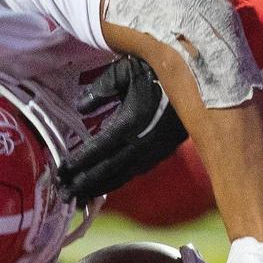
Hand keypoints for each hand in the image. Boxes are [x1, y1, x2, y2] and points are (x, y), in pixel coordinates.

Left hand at [56, 55, 186, 205]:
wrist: (203, 72)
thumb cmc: (160, 64)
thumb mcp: (125, 69)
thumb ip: (100, 89)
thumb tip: (80, 106)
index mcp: (132, 121)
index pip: (99, 149)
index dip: (78, 163)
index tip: (59, 172)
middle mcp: (145, 141)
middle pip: (110, 170)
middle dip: (85, 184)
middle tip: (63, 195)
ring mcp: (158, 148)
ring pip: (126, 174)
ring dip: (102, 186)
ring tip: (80, 197)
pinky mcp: (167, 148)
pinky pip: (139, 169)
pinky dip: (121, 178)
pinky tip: (110, 181)